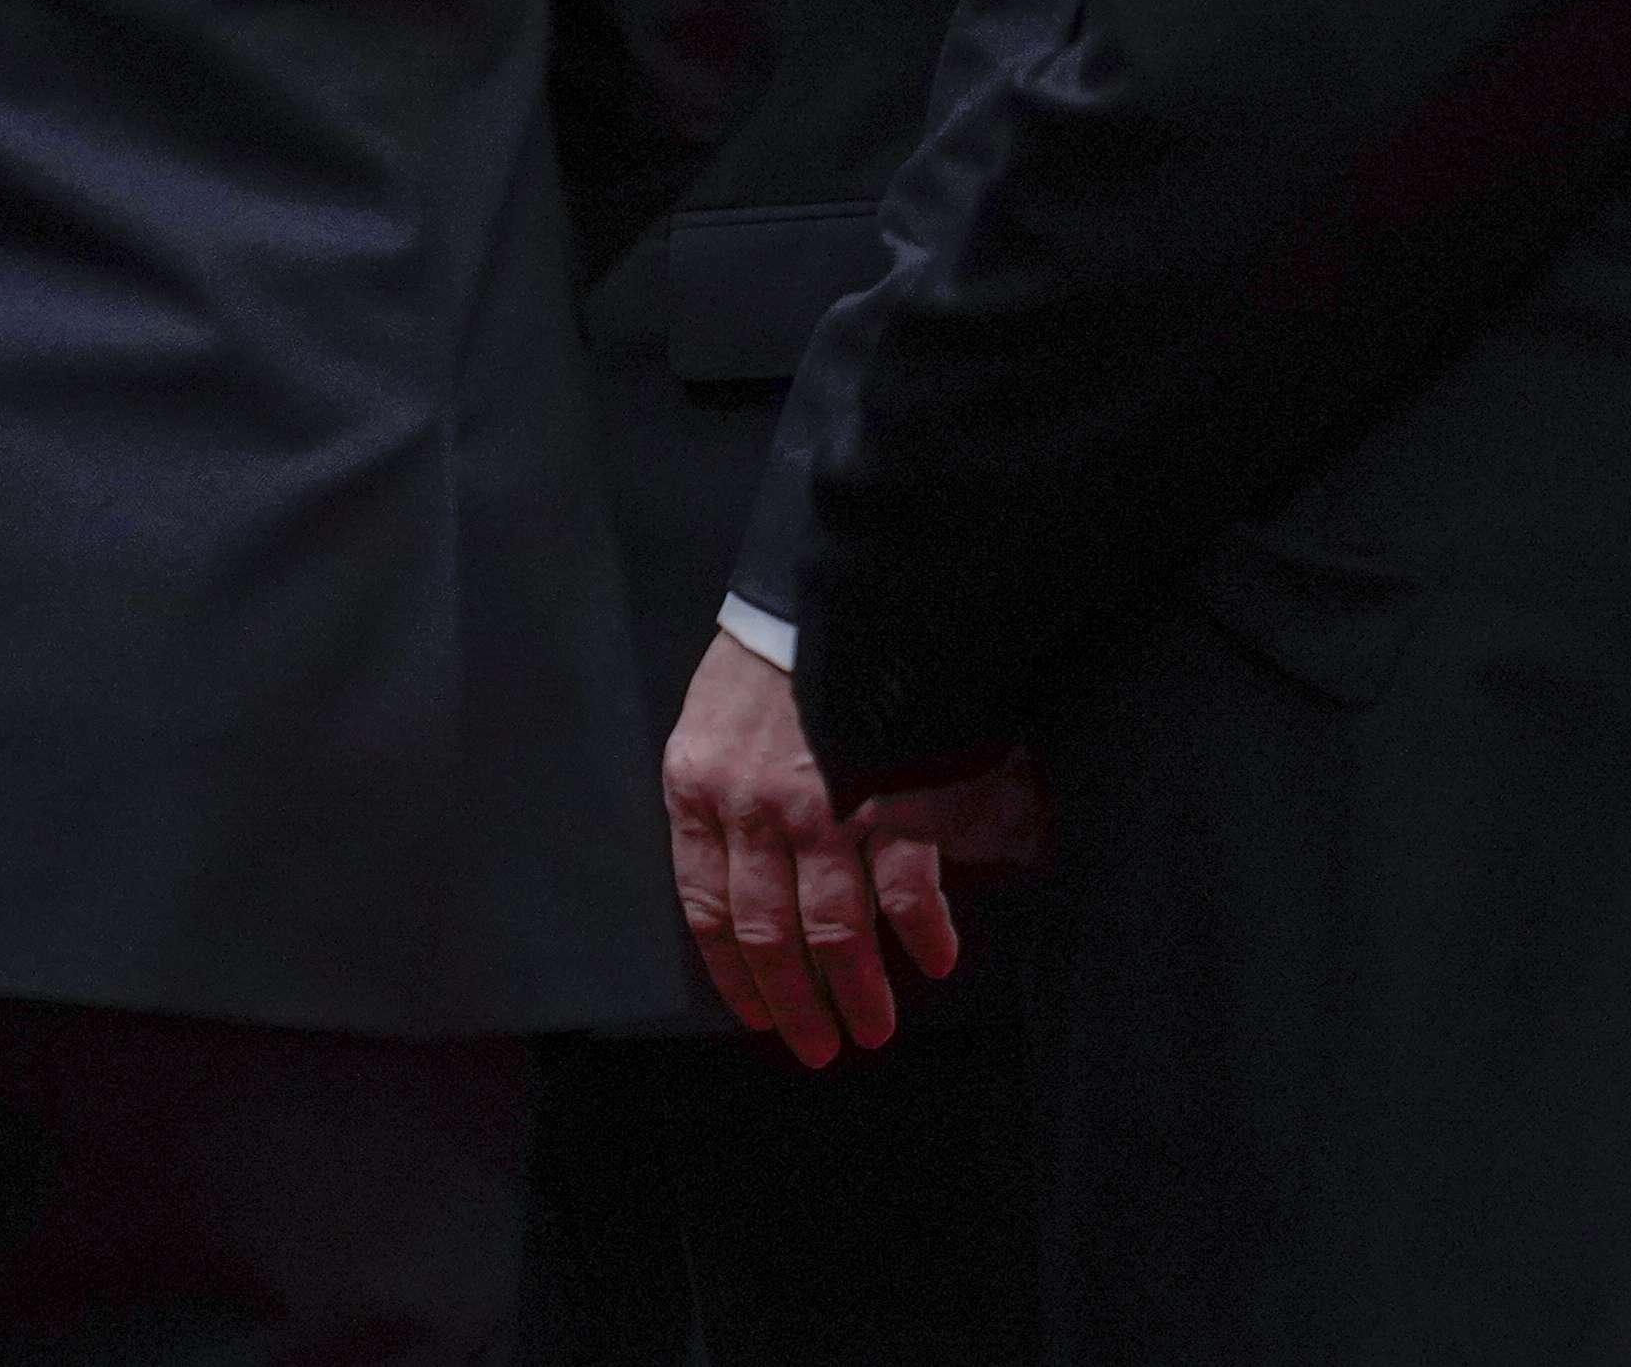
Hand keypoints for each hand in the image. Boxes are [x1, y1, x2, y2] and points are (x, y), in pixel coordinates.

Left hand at [659, 626, 959, 1067]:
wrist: (836, 583)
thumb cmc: (775, 652)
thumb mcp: (713, 719)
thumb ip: (720, 796)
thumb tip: (744, 875)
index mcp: (698, 789)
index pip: (708, 911)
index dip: (737, 977)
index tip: (761, 1018)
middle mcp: (752, 810)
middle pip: (770, 936)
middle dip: (797, 1004)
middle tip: (822, 1046)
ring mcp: (822, 807)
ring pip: (834, 930)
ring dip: (858, 991)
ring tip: (875, 1028)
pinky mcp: (887, 795)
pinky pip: (905, 889)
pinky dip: (922, 933)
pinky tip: (932, 960)